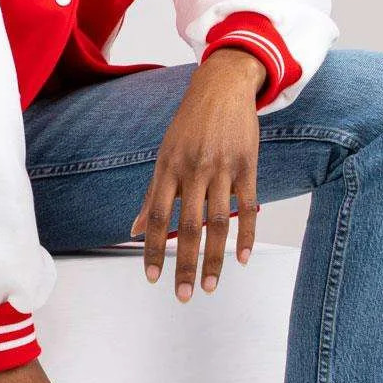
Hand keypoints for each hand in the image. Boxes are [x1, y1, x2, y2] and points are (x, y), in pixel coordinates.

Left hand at [128, 49, 264, 299]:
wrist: (222, 87)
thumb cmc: (189, 126)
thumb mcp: (164, 156)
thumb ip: (152, 195)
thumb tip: (134, 231)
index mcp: (168, 169)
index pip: (157, 218)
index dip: (153, 250)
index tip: (152, 278)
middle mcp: (193, 170)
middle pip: (187, 226)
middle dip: (184, 264)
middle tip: (183, 295)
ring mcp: (222, 168)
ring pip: (218, 222)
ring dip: (215, 258)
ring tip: (211, 285)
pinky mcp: (248, 165)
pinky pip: (248, 206)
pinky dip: (246, 234)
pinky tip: (241, 258)